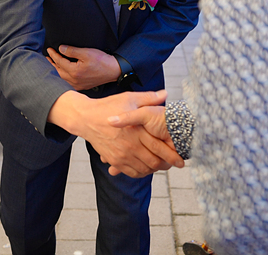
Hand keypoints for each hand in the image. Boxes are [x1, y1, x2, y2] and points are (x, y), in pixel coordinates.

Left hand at [46, 45, 121, 89]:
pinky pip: (67, 82)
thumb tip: (61, 49)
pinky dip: (62, 76)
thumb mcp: (87, 52)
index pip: (59, 62)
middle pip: (58, 71)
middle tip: (47, 57)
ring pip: (62, 78)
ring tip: (52, 64)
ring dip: (56, 70)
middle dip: (52, 63)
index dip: (53, 55)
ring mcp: (77, 85)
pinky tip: (61, 73)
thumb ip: (72, 50)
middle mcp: (74, 80)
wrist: (113, 71)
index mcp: (74, 72)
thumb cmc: (102, 61)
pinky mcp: (81, 86)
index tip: (49, 49)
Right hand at [47, 89, 182, 178]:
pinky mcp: (114, 160)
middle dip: (166, 165)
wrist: (86, 118)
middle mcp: (130, 146)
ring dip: (154, 170)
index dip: (172, 156)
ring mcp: (121, 155)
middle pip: (153, 162)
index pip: (159, 148)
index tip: (181, 160)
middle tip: (174, 164)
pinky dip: (141, 173)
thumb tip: (165, 94)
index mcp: (136, 131)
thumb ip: (149, 98)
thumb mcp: (129, 98)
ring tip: (162, 166)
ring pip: (143, 169)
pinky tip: (146, 168)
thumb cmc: (108, 106)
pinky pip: (131, 172)